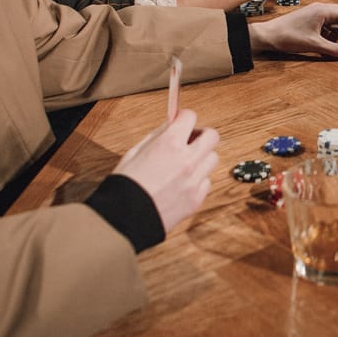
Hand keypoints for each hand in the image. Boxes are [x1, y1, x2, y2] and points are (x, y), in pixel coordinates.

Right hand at [112, 108, 219, 231]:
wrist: (124, 219)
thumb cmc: (125, 186)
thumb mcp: (134, 152)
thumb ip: (156, 136)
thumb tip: (169, 126)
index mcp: (169, 144)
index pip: (190, 116)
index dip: (184, 117)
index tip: (181, 121)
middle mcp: (187, 160)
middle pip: (213, 136)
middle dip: (202, 135)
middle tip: (191, 140)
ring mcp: (194, 181)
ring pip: (213, 159)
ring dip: (202, 158)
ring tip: (186, 164)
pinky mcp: (196, 199)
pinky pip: (207, 182)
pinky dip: (198, 180)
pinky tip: (183, 183)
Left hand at [248, 3, 337, 59]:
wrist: (268, 35)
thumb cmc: (289, 38)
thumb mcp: (316, 46)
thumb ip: (337, 50)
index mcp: (324, 11)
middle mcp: (322, 8)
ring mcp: (316, 11)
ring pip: (337, 19)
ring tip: (328, 46)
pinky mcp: (310, 17)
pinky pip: (327, 22)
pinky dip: (329, 33)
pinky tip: (320, 43)